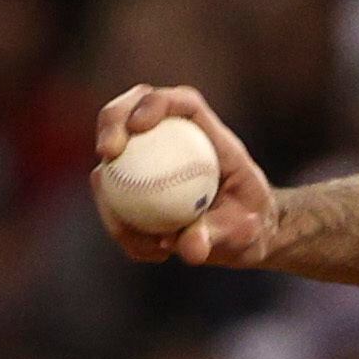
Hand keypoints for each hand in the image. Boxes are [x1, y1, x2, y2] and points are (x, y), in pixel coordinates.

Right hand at [94, 83, 277, 267]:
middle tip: (107, 154)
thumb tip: (190, 248)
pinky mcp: (133, 183)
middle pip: (132, 109)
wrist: (241, 238)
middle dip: (111, 122)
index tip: (138, 127)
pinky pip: (113, 199)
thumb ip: (219, 234)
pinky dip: (124, 227)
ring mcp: (147, 158)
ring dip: (111, 194)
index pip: (182, 103)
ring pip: (112, 157)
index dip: (155, 105)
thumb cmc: (250, 225)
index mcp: (208, 135)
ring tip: (151, 243)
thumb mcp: (244, 232)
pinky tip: (154, 254)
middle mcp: (172, 138)